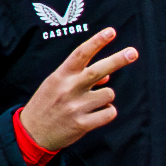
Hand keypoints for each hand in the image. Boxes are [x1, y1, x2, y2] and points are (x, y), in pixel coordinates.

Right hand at [14, 25, 133, 160]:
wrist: (32, 133)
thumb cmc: (47, 104)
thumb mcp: (57, 84)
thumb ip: (80, 76)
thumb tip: (108, 75)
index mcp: (61, 76)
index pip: (80, 54)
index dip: (97, 41)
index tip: (111, 31)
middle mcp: (69, 89)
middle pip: (98, 71)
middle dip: (118, 60)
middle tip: (133, 53)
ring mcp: (76, 107)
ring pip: (108, 94)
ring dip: (106, 96)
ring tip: (92, 103)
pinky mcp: (82, 124)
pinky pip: (109, 113)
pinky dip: (107, 112)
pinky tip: (95, 115)